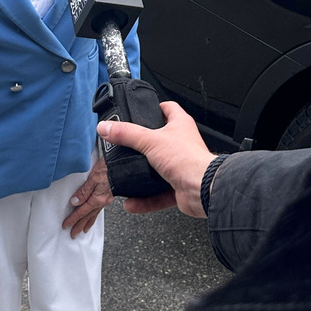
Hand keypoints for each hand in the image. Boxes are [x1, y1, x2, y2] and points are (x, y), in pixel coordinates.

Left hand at [62, 158, 112, 237]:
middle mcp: (102, 201)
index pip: (82, 212)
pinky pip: (99, 210)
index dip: (73, 219)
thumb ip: (83, 191)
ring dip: (87, 223)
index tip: (66, 224)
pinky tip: (93, 216)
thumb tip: (74, 202)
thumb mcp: (93, 177)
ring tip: (83, 230)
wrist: (121, 164)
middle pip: (88, 217)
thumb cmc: (108, 167)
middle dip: (79, 226)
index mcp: (97, 198)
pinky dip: (94, 216)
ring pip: (94, 215)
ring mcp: (106, 200)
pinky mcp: (108, 196)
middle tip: (73, 234)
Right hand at [96, 102, 214, 217]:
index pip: (168, 109)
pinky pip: (157, 194)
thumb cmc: (189, 160)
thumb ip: (126, 134)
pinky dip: (144, 199)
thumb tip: (107, 127)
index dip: (154, 108)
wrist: (203, 189)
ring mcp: (181, 166)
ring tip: (127, 175)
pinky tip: (131, 202)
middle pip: (160, 140)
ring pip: (157, 169)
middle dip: (143, 145)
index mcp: (180, 126)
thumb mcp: (150, 141)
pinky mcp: (178, 187)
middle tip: (127, 146)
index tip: (140, 111)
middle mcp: (182, 145)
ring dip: (142, 174)